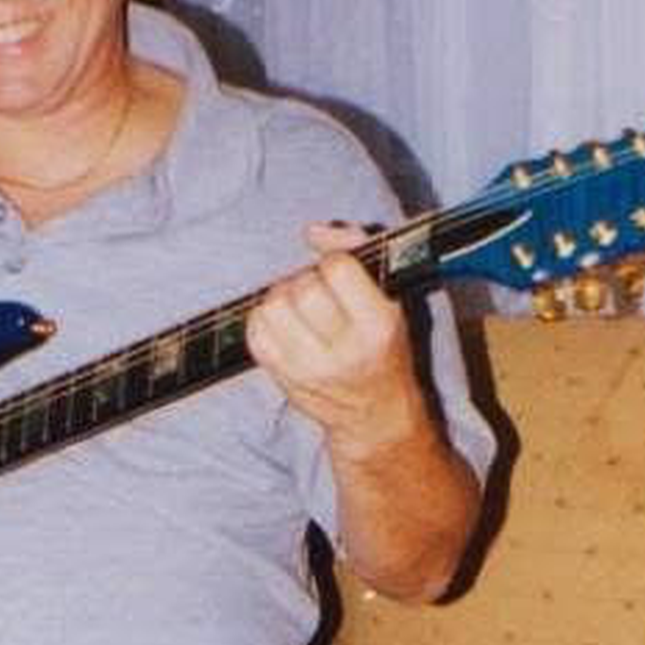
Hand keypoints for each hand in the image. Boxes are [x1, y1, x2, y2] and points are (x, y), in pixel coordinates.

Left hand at [246, 222, 430, 461]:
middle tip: (318, 290)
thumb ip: (357, 250)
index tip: (339, 273)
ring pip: (273, 308)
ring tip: (299, 307)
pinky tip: (284, 325)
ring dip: (282, 298)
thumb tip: (311, 231)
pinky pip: (255, 332)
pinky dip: (264, 320)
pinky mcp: (283, 378)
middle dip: (306, 280)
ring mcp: (309, 368)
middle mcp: (345, 350)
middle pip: (303, 289)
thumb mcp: (389, 297)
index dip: (333, 262)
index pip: (338, 269)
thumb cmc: (384, 345)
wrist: (376, 413)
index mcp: (378, 325)